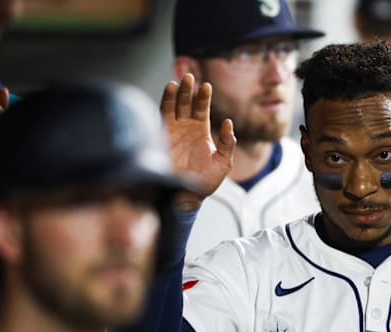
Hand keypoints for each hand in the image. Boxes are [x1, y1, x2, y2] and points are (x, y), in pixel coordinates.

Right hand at [161, 73, 235, 209]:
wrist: (186, 196)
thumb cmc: (205, 182)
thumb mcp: (223, 162)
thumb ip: (228, 142)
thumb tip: (228, 123)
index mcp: (200, 131)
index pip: (201, 108)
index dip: (203, 97)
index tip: (206, 86)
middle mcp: (185, 128)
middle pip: (186, 103)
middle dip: (188, 90)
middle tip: (190, 77)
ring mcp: (172, 131)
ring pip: (173, 106)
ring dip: (176, 93)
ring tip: (179, 82)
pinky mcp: (162, 136)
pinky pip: (162, 116)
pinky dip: (164, 103)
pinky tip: (168, 91)